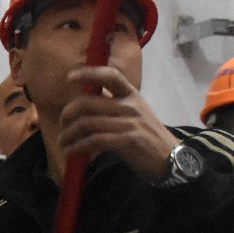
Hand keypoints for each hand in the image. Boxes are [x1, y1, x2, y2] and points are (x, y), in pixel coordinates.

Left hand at [57, 66, 177, 181]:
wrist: (170, 159)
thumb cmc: (148, 136)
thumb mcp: (136, 113)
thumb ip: (114, 106)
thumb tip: (84, 106)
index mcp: (132, 95)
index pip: (110, 75)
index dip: (88, 73)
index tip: (69, 78)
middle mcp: (130, 106)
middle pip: (87, 102)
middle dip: (68, 114)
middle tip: (63, 124)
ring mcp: (128, 123)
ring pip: (86, 123)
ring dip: (68, 134)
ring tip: (63, 142)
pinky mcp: (126, 141)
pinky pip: (93, 140)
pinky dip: (77, 146)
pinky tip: (71, 151)